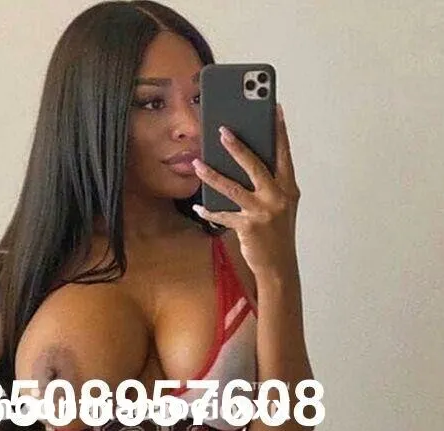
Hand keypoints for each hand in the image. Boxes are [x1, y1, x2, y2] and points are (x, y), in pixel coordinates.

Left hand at [191, 103, 300, 280]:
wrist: (279, 266)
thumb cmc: (278, 233)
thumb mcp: (281, 206)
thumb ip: (270, 185)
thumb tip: (246, 162)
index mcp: (289, 188)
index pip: (284, 154)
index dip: (279, 131)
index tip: (273, 109)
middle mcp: (277, 197)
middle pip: (255, 165)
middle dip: (237, 147)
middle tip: (222, 130)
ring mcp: (262, 211)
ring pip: (232, 188)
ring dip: (212, 175)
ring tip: (198, 163)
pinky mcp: (247, 226)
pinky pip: (223, 214)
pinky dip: (209, 212)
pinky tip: (198, 208)